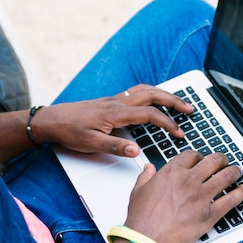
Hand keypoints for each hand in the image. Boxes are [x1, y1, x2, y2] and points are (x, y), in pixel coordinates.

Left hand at [33, 84, 193, 156]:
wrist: (52, 120)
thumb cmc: (69, 131)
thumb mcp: (91, 144)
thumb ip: (115, 147)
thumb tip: (136, 152)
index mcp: (116, 113)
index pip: (150, 115)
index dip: (168, 124)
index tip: (179, 133)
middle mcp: (118, 102)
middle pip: (152, 95)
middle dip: (174, 100)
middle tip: (190, 108)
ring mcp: (114, 99)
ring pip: (145, 90)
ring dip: (163, 94)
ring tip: (178, 101)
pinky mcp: (110, 101)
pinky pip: (136, 91)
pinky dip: (150, 92)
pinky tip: (153, 98)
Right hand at [124, 151, 242, 242]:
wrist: (147, 239)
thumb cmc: (142, 217)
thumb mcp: (138, 190)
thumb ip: (146, 176)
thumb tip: (148, 169)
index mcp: (172, 172)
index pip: (192, 155)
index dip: (199, 156)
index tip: (202, 159)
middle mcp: (188, 181)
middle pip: (213, 161)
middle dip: (221, 159)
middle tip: (224, 161)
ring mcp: (201, 197)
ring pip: (225, 177)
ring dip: (234, 172)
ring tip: (237, 171)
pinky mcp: (209, 214)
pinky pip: (230, 200)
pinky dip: (240, 194)